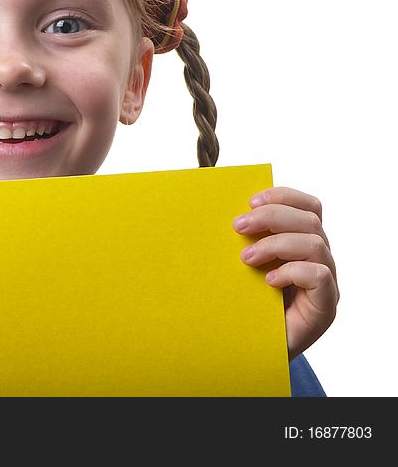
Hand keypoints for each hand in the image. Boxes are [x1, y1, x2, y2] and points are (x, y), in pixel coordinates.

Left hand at [233, 187, 337, 361]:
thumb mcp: (240, 267)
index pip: (308, 207)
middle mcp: (318, 259)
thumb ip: (243, 240)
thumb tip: (221, 214)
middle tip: (238, 226)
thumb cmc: (244, 304)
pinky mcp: (325, 307)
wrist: (250, 349)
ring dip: (276, 244)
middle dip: (272, 216)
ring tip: (246, 257)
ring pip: (315, 243)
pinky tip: (268, 280)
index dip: (283, 196)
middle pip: (310, 220)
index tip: (250, 201)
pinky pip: (320, 276)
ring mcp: (325, 283)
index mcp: (301, 243)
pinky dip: (293, 271)